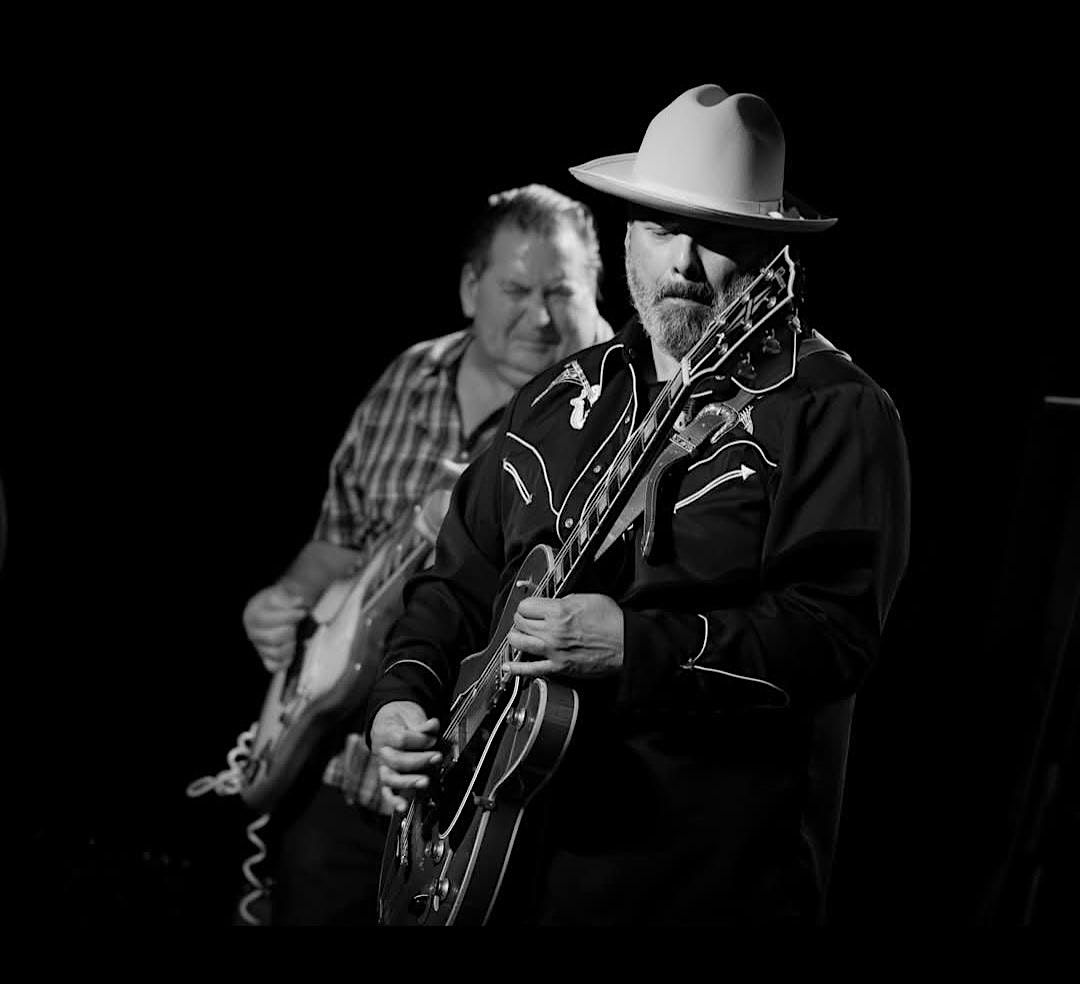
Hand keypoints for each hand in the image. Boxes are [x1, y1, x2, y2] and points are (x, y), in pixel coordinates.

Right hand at [242, 583, 306, 672]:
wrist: (281, 608)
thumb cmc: (281, 602)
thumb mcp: (284, 594)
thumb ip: (290, 598)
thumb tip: (299, 601)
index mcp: (252, 615)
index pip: (267, 620)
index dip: (288, 617)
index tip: (303, 612)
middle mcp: (252, 633)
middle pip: (273, 638)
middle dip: (290, 632)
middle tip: (296, 625)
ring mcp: (259, 647)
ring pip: (276, 654)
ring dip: (290, 645)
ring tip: (294, 636)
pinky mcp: (266, 658)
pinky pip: (274, 666)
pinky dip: (285, 661)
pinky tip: (292, 650)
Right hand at [372, 701, 441, 812]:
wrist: (390, 721)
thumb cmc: (402, 720)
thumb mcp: (412, 715)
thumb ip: (423, 724)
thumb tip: (433, 725)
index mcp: (386, 732)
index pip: (400, 739)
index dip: (419, 740)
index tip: (433, 738)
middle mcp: (382, 751)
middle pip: (396, 760)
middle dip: (419, 760)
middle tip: (436, 757)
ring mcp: (384, 766)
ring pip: (391, 778)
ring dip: (408, 781)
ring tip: (425, 781)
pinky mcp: (387, 778)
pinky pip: (387, 792)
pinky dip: (394, 801)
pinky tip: (403, 806)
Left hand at [505, 593, 623, 679]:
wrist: (626, 644)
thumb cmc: (612, 621)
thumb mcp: (588, 598)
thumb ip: (564, 600)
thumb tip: (551, 604)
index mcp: (559, 611)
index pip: (526, 606)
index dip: (527, 605)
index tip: (530, 607)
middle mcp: (552, 631)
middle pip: (520, 622)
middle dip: (520, 619)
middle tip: (525, 619)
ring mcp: (553, 651)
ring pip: (519, 642)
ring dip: (516, 637)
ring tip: (519, 635)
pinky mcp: (558, 667)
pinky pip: (531, 669)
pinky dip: (517, 668)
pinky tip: (509, 665)